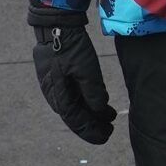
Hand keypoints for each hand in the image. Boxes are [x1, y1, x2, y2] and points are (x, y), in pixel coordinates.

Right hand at [29, 4, 115, 144]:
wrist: (56, 28)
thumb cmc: (71, 48)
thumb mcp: (86, 69)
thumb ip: (93, 91)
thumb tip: (100, 110)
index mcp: (60, 96)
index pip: (76, 121)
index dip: (91, 131)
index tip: (105, 137)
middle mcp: (56, 95)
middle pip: (75, 116)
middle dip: (92, 126)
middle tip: (109, 132)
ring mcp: (56, 86)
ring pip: (75, 106)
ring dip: (92, 114)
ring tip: (109, 118)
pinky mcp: (60, 77)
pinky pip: (74, 96)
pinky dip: (87, 102)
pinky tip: (99, 103)